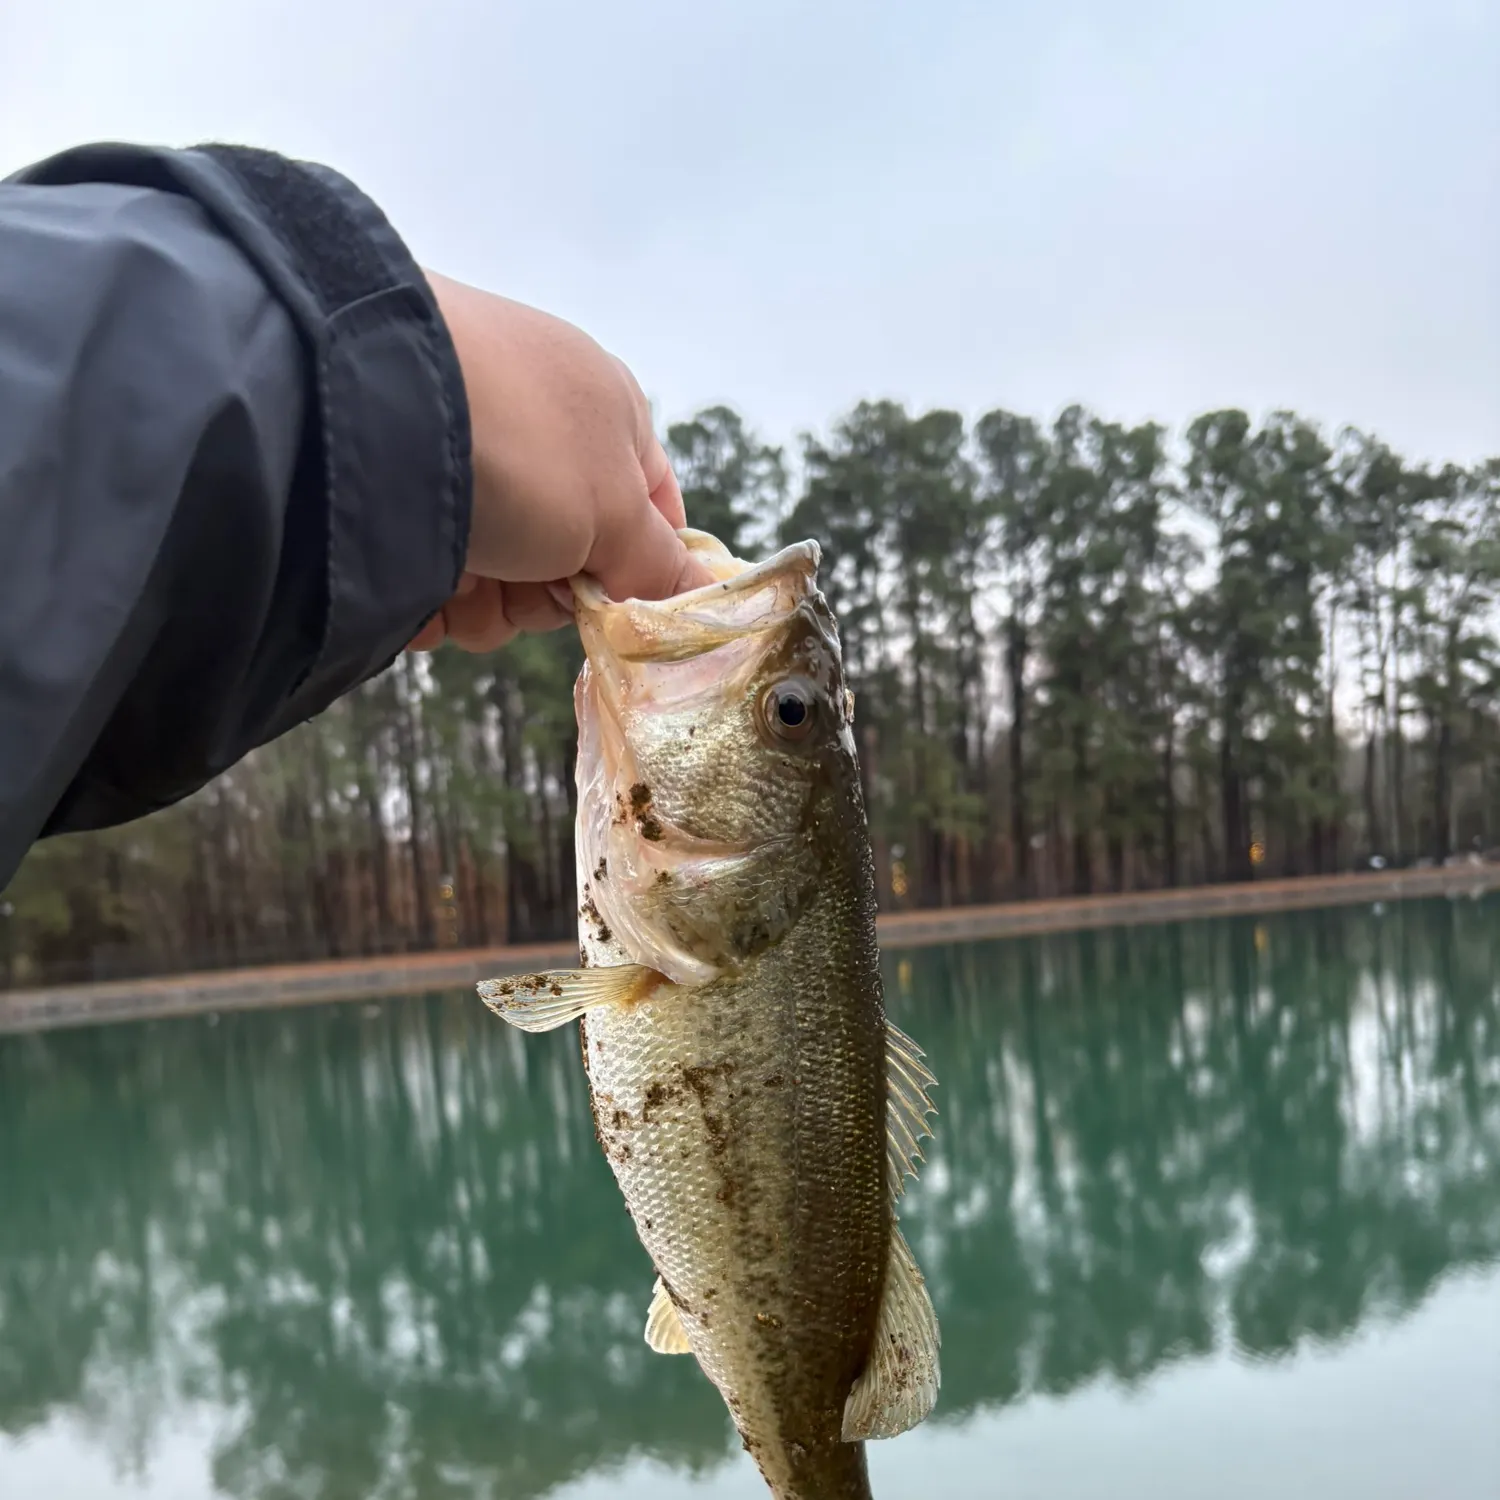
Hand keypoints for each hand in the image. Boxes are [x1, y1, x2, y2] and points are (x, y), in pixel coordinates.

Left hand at [408, 273, 712, 652]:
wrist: (359, 402)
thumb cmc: (519, 448)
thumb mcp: (611, 513)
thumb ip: (659, 562)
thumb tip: (706, 591)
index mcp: (609, 412)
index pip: (651, 510)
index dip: (637, 570)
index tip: (613, 604)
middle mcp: (540, 429)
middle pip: (569, 556)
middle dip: (543, 594)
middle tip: (522, 584)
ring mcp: (465, 454)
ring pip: (499, 573)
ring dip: (483, 602)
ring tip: (457, 581)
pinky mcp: (396, 487)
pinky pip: (431, 566)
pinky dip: (426, 592)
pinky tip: (412, 586)